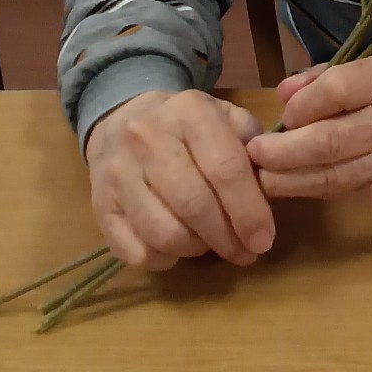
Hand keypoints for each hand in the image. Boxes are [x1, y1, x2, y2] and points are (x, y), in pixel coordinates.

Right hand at [85, 88, 275, 270]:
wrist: (122, 118)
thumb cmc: (187, 126)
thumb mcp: (226, 118)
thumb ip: (253, 148)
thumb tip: (272, 188)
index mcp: (189, 112)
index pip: (225, 168)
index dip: (250, 211)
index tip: (265, 240)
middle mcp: (146, 138)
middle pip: (194, 205)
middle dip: (228, 238)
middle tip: (246, 253)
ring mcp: (117, 173)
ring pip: (164, 234)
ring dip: (197, 250)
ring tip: (213, 244)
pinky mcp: (99, 206)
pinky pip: (136, 253)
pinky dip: (165, 259)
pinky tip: (179, 246)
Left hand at [245, 51, 371, 214]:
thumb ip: (331, 78)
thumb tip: (283, 92)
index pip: (339, 87)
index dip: (303, 105)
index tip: (281, 116)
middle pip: (331, 139)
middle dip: (283, 151)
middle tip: (253, 156)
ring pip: (335, 175)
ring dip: (290, 179)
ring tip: (260, 178)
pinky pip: (347, 192)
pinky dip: (314, 191)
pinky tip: (291, 188)